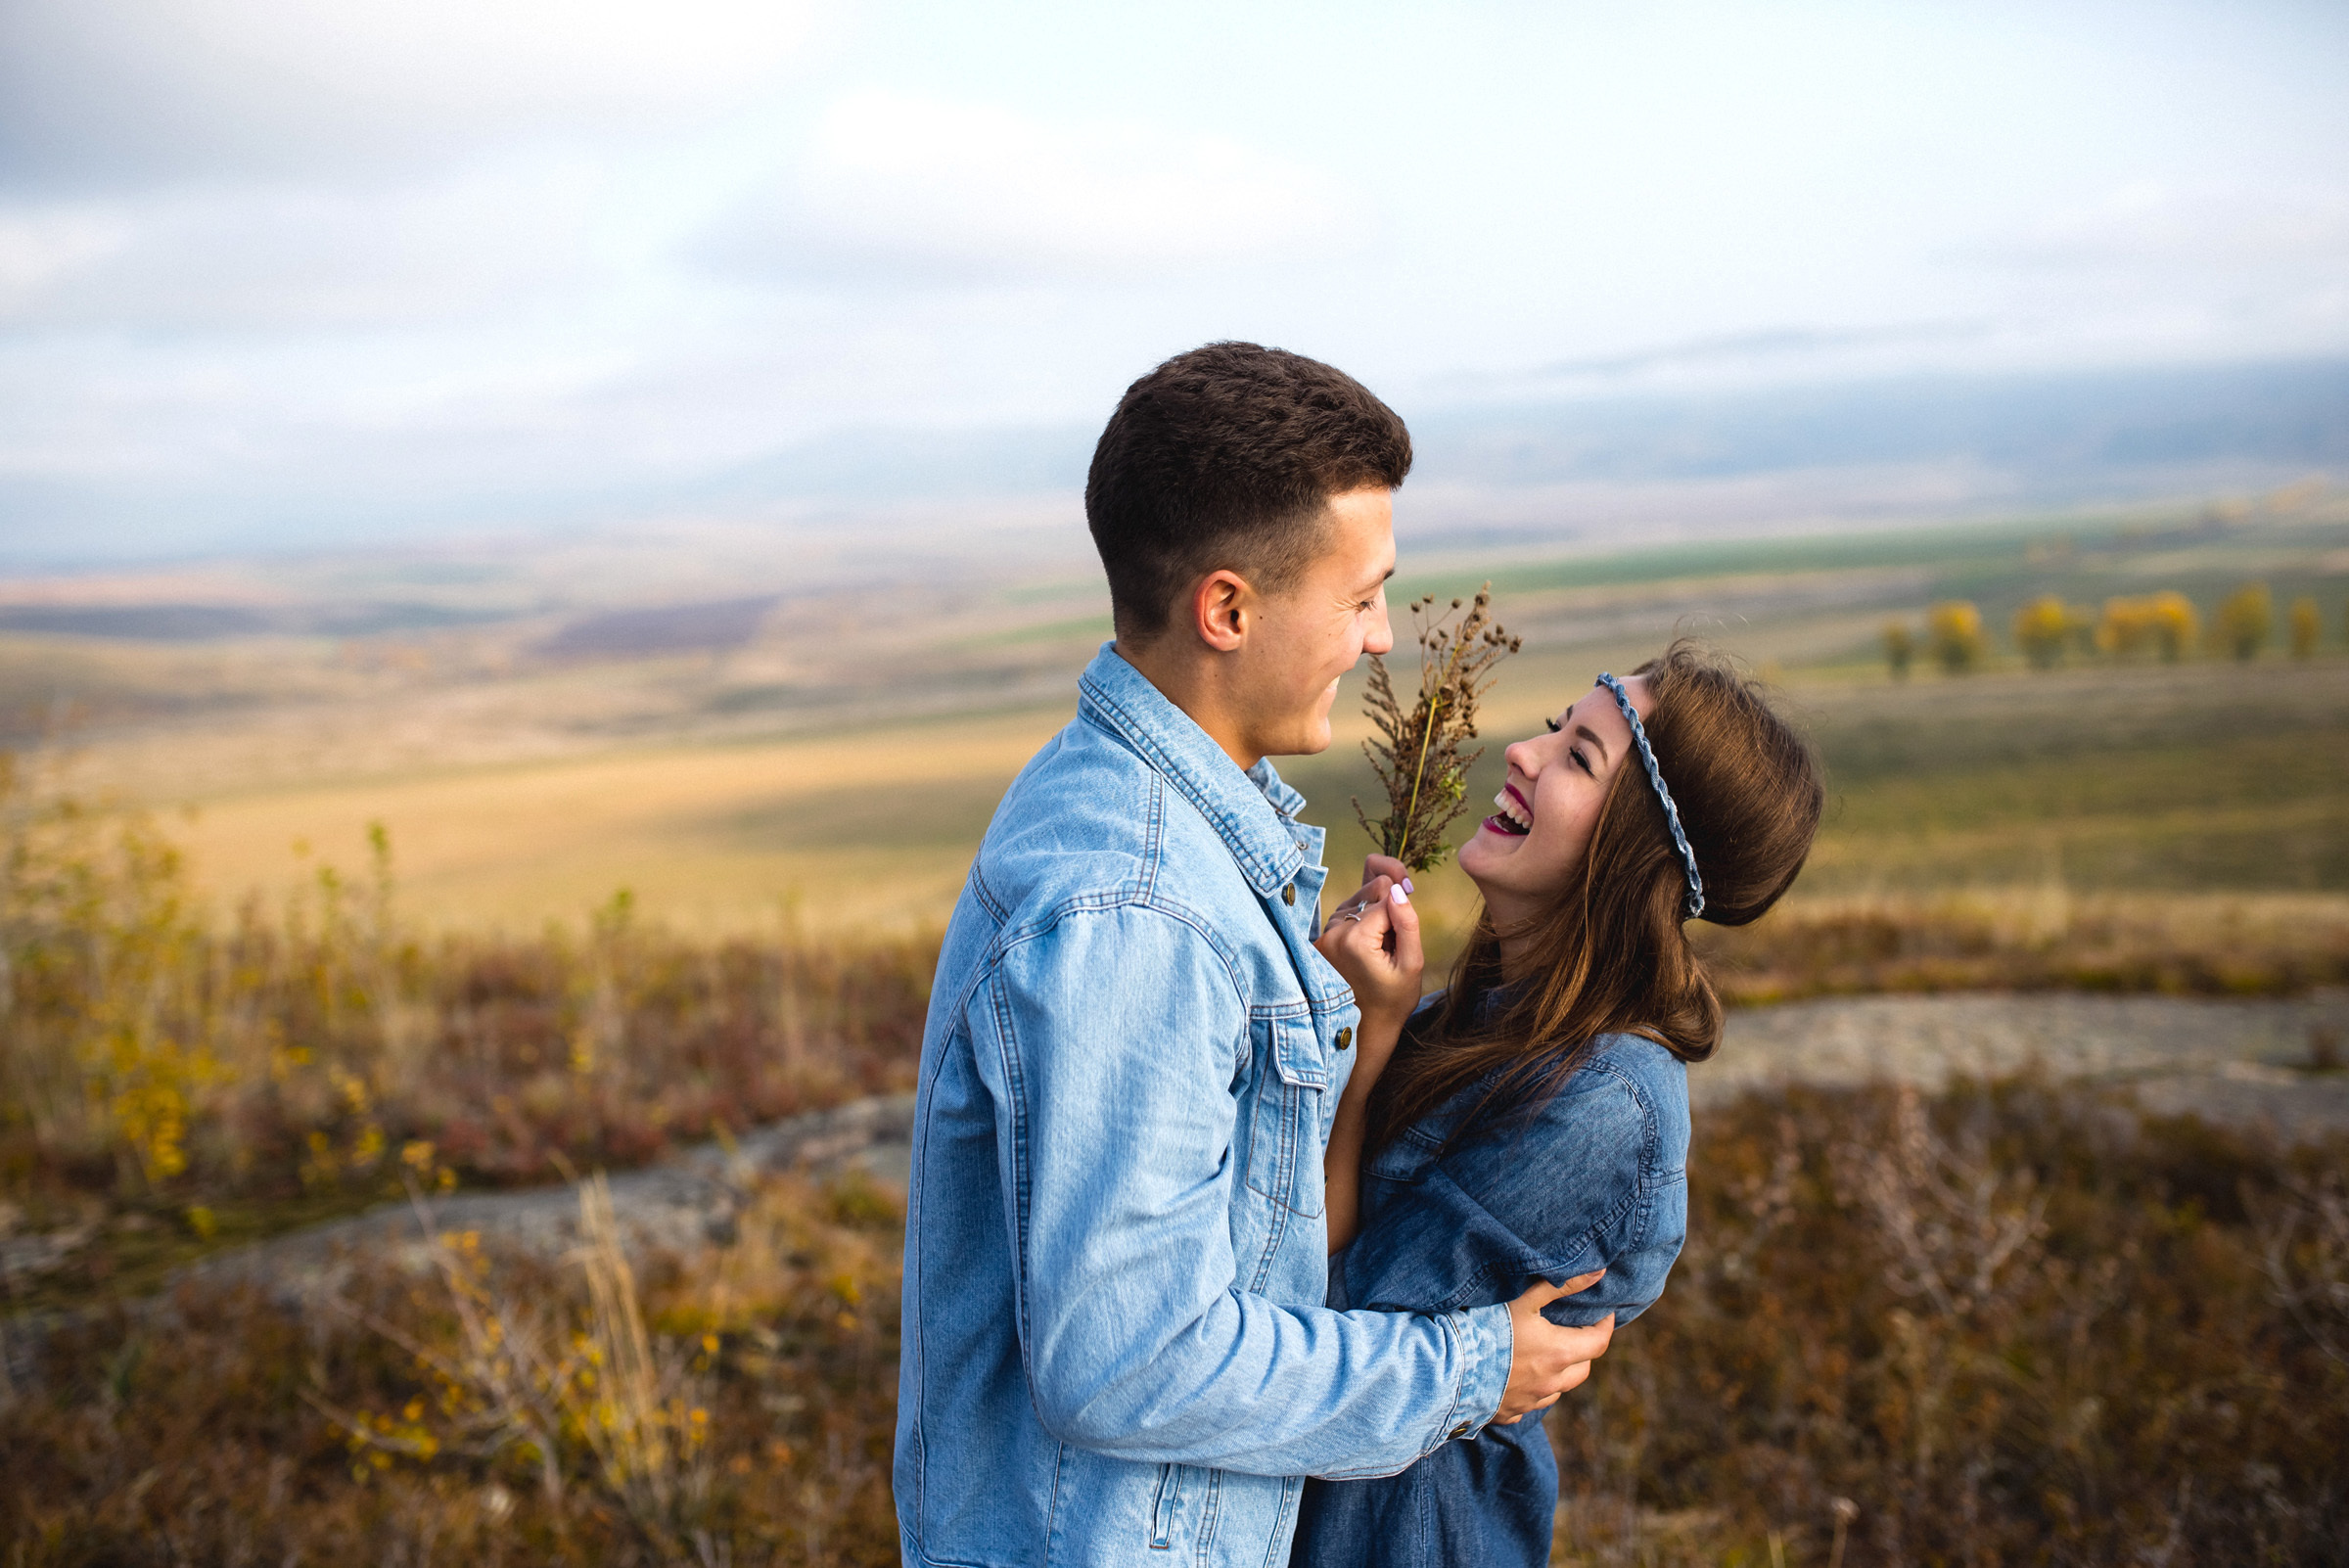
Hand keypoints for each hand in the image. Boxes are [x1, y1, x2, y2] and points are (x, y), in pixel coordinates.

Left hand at [1313, 871, 1421, 1026]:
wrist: (1365, 1029)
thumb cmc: (1393, 1000)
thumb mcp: (1411, 964)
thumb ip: (1407, 923)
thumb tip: (1398, 888)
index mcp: (1355, 939)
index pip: (1386, 897)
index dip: (1402, 912)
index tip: (1402, 939)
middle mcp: (1332, 934)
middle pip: (1369, 894)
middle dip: (1386, 911)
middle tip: (1391, 945)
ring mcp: (1322, 938)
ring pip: (1356, 902)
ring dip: (1371, 917)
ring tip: (1378, 950)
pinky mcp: (1319, 942)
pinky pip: (1343, 916)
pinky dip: (1358, 924)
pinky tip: (1367, 948)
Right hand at [1494, 1270, 1614, 1422]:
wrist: (1445, 1369)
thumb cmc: (1485, 1328)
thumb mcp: (1525, 1299)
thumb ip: (1563, 1285)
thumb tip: (1600, 1273)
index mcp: (1559, 1354)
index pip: (1599, 1343)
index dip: (1605, 1327)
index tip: (1604, 1314)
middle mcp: (1550, 1383)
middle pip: (1583, 1370)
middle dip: (1584, 1351)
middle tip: (1575, 1332)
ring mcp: (1529, 1402)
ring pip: (1558, 1389)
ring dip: (1559, 1373)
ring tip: (1546, 1353)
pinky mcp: (1508, 1413)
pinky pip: (1530, 1403)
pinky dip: (1532, 1389)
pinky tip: (1517, 1376)